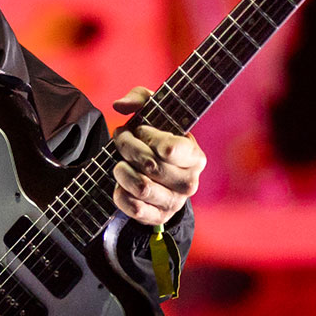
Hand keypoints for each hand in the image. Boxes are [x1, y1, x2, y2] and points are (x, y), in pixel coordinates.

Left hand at [110, 87, 205, 225]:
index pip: (169, 149)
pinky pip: (134, 208)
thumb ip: (140, 98)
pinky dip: (120, 193)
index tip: (140, 129)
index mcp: (195, 156)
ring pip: (140, 187)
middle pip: (149, 166)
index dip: (146, 136)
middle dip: (127, 148)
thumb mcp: (155, 112)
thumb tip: (121, 106)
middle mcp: (190, 182)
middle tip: (121, 139)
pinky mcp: (158, 217)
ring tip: (119, 163)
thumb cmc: (157, 138)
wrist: (159, 177)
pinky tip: (121, 183)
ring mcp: (175, 202)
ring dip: (122, 171)